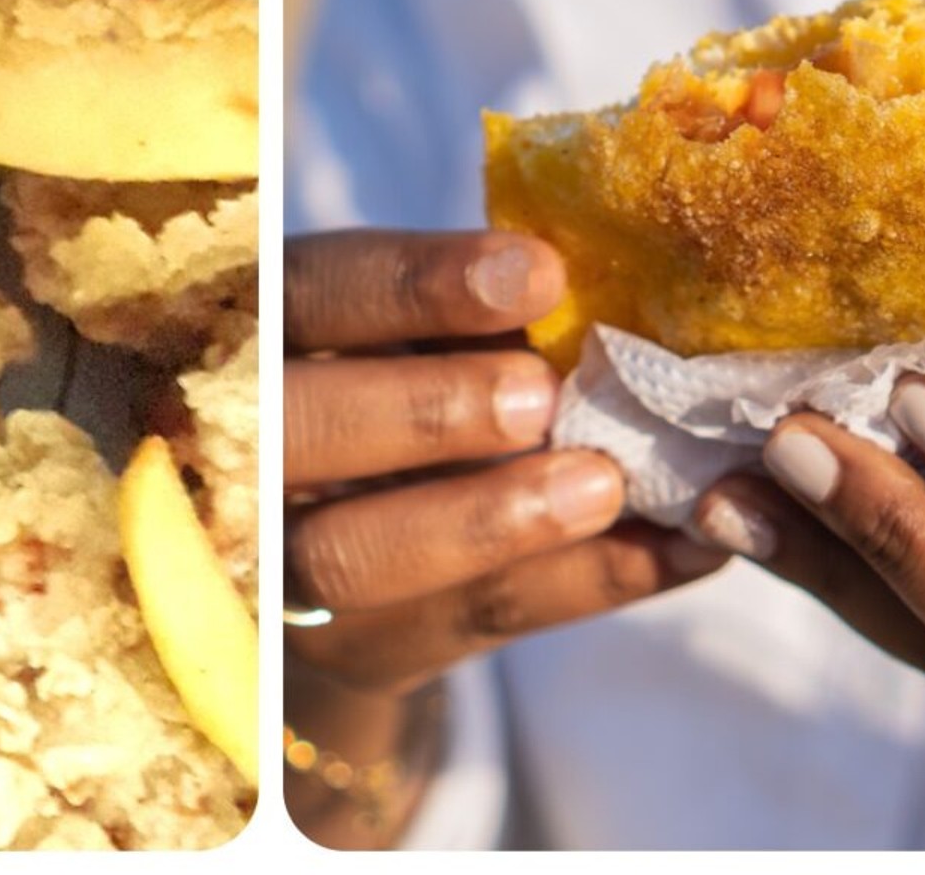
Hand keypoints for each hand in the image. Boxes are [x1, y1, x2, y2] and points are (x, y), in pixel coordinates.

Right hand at [280, 229, 725, 844]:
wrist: (340, 577)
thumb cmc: (395, 394)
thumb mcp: (401, 335)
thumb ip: (465, 313)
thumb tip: (594, 279)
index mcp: (253, 334)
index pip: (308, 293)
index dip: (413, 284)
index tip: (538, 273)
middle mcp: (242, 452)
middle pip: (299, 431)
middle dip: (427, 410)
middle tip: (540, 396)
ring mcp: (286, 570)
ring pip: (358, 554)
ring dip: (491, 519)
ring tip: (606, 486)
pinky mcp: (362, 652)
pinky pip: (469, 620)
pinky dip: (585, 583)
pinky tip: (682, 549)